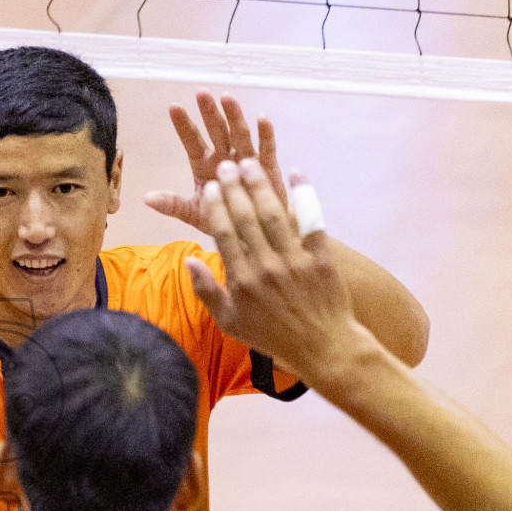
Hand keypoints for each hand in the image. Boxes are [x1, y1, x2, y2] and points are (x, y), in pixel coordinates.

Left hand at [143, 91, 290, 230]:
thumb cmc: (223, 220)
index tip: (173, 107)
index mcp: (204, 165)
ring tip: (227, 98)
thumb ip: (173, 205)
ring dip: (234, 116)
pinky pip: (266, 149)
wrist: (251, 233)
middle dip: (209, 112)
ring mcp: (245, 159)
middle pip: (216, 131)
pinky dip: (265, 134)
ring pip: (239, 134)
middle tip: (201, 93)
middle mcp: (224, 157)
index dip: (183, 125)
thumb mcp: (195, 213)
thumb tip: (146, 198)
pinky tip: (262, 118)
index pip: (191, 141)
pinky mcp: (267, 168)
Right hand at [186, 159, 359, 383]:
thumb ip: (207, 291)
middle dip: (234, 188)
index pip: (224, 234)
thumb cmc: (272, 336)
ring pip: (274, 215)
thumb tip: (188, 262)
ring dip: (261, 186)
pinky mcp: (320, 259)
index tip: (210, 187)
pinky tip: (296, 173)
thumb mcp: (230, 322)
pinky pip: (312, 222)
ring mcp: (295, 262)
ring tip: (251, 163)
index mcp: (242, 281)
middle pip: (246, 218)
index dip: (216, 206)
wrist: (322, 347)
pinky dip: (305, 196)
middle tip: (226, 165)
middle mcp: (266, 267)